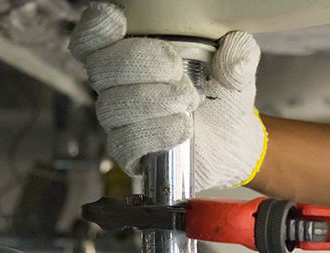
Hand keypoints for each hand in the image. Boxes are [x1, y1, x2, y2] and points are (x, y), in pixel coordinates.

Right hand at [68, 2, 266, 191]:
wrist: (233, 141)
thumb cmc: (223, 96)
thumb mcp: (236, 67)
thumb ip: (237, 51)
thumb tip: (232, 55)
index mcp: (132, 53)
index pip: (91, 40)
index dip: (95, 30)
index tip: (119, 23)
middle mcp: (117, 86)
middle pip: (100, 68)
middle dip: (140, 64)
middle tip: (178, 72)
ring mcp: (121, 120)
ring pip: (112, 106)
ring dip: (154, 100)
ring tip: (190, 102)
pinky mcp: (129, 153)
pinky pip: (124, 143)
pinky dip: (155, 133)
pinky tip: (182, 129)